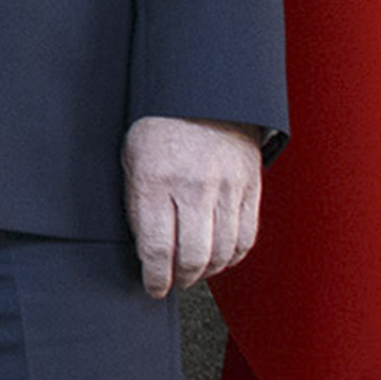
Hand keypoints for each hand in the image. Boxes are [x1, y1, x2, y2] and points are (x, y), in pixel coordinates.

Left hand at [122, 115, 264, 296]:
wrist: (200, 92)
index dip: (155, 278)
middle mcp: (193, 186)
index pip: (157, 249)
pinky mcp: (250, 186)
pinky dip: (233, 256)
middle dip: (180, 279)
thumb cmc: (157, 125)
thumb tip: (145, 250)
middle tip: (173, 282)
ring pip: (223, 252)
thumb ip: (137, 205)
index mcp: (155, 180)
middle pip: (193, 257)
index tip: (153, 287)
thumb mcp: (130, 160)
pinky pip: (246, 237)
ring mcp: (226, 187)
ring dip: (207, 271)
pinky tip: (220, 256)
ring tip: (195, 271)